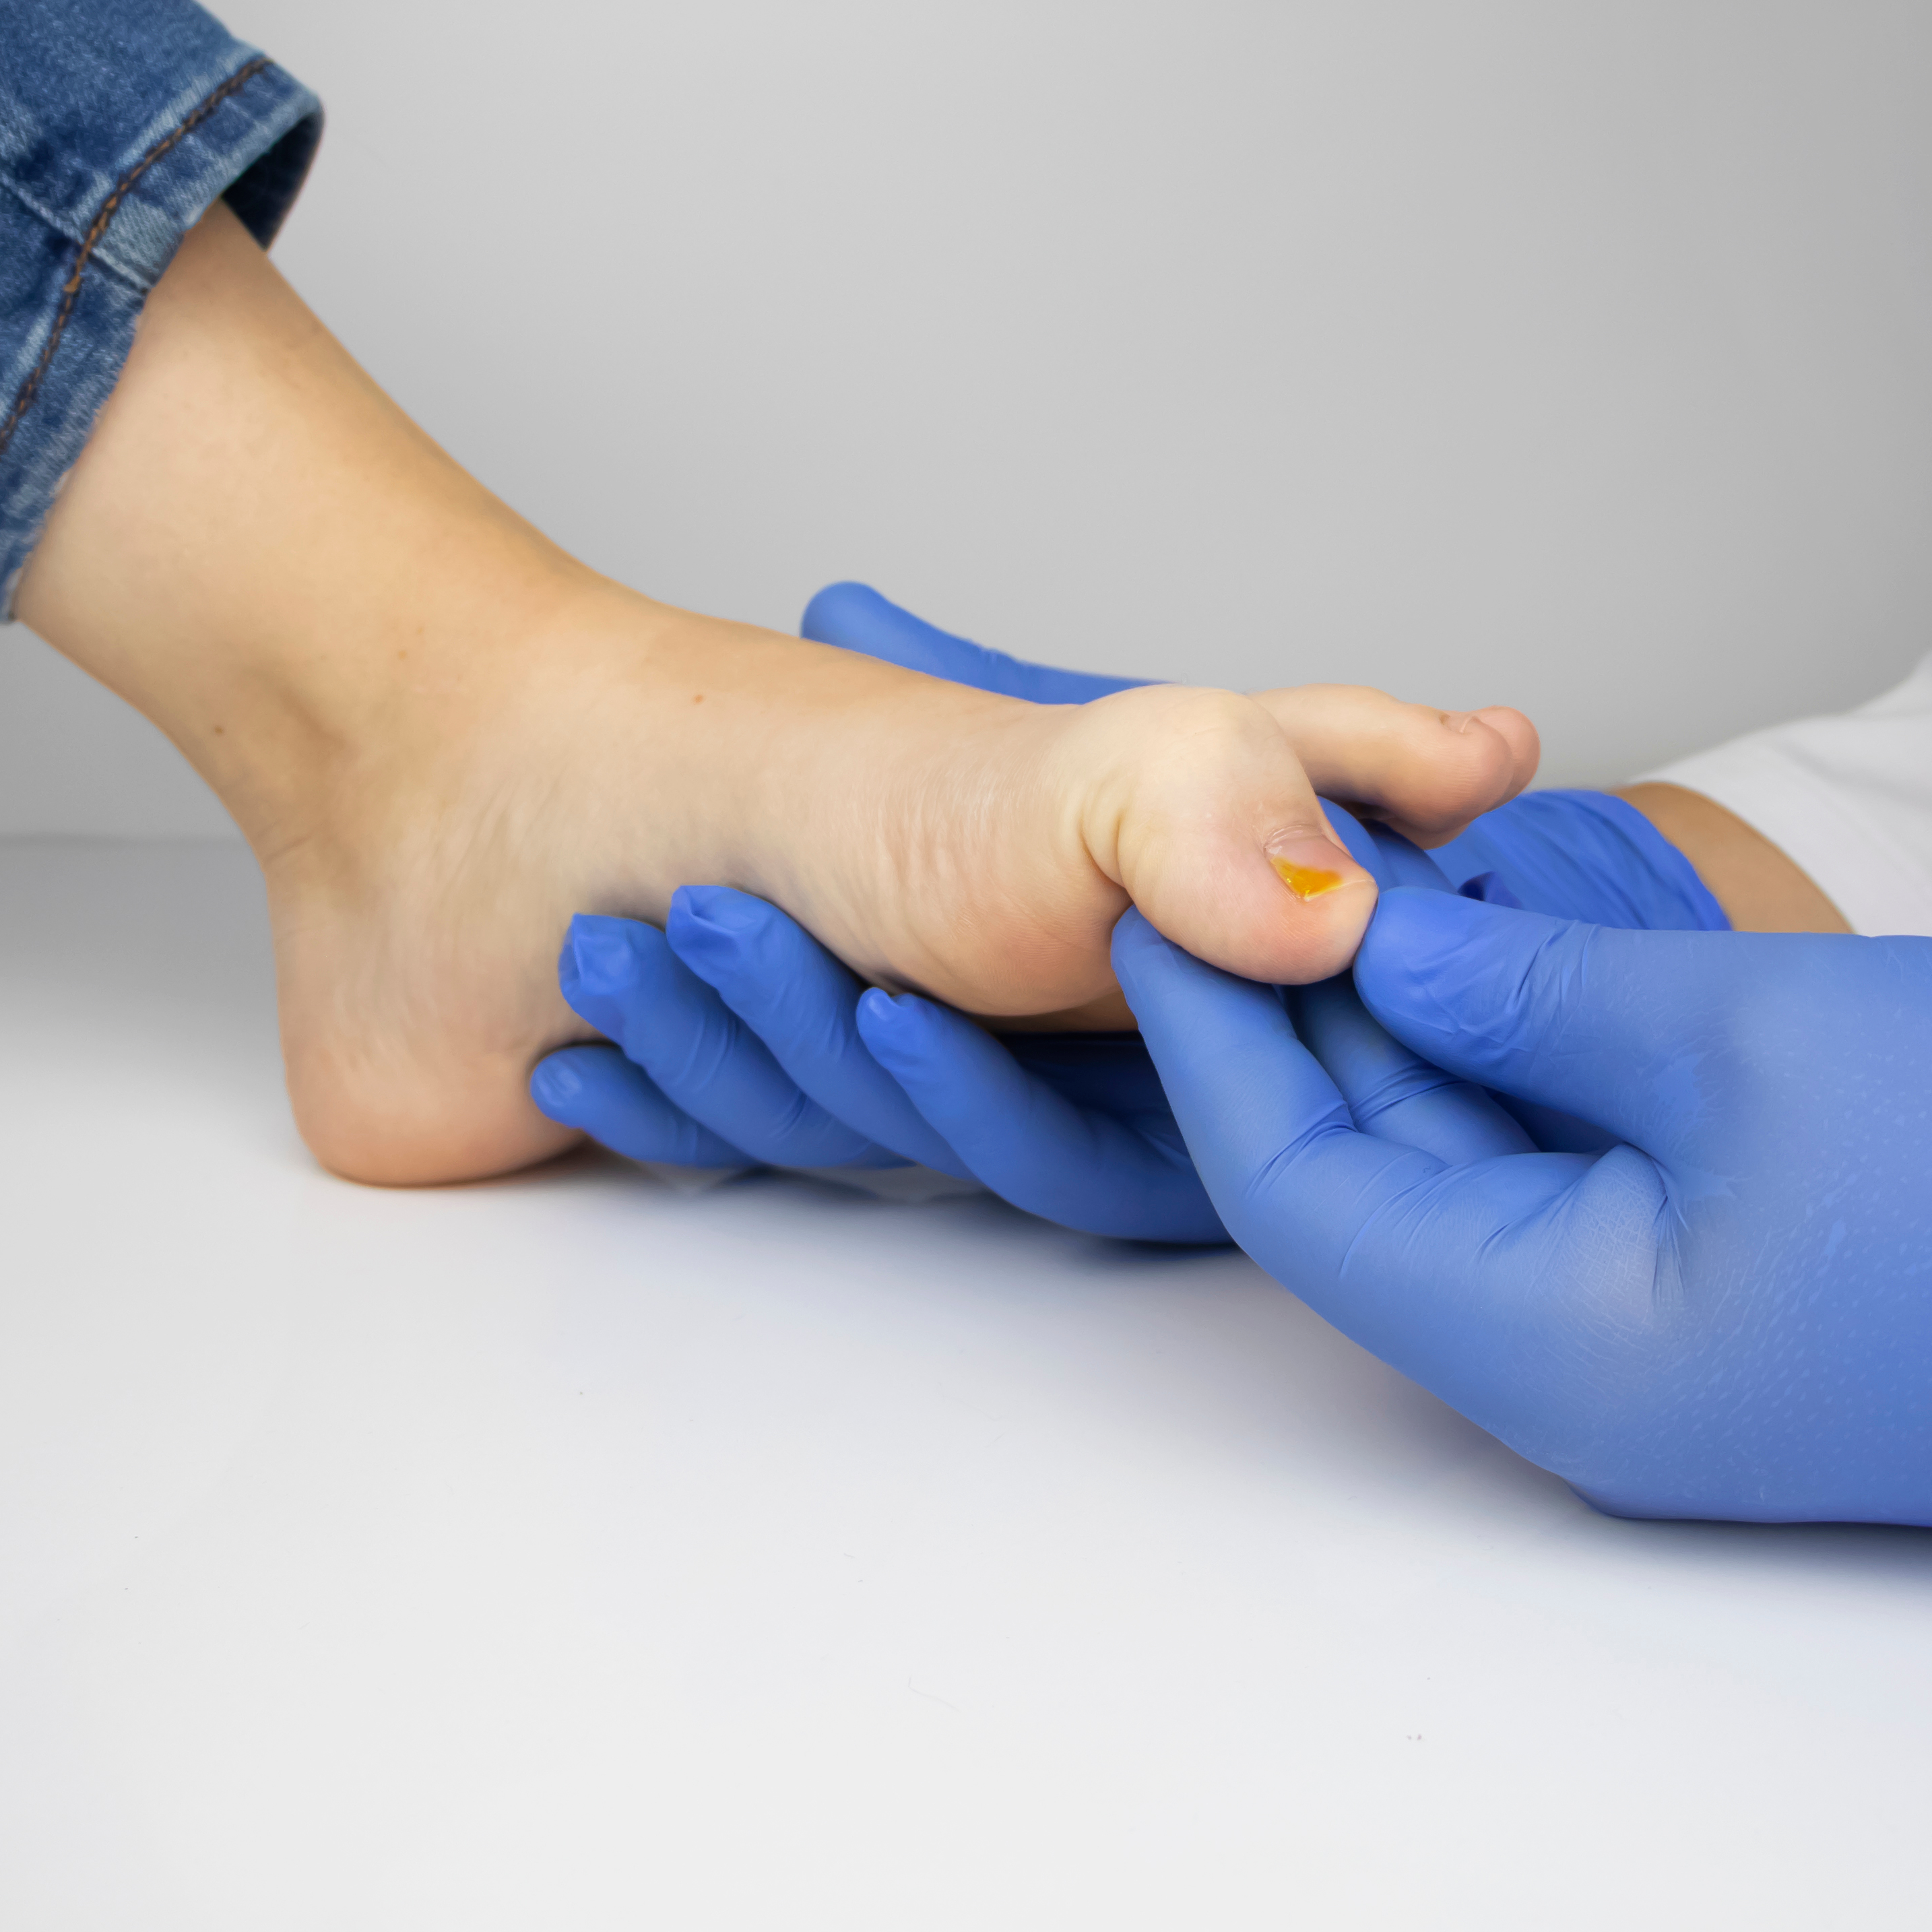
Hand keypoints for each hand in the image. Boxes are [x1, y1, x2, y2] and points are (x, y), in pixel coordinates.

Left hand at [530, 589, 1726, 1236]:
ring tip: (640, 946)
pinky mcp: (750, 1123)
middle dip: (878, 1062)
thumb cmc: (783, 754)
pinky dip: (672, 1113)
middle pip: (1037, 1137)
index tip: (1055, 990)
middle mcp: (1030, 990)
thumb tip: (1459, 815)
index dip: (1178, 1057)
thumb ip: (1257, 809)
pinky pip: (754, 1181)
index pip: (1248, 1048)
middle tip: (755, 928)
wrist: (472, 750)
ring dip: (744, 1064)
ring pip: (879, 1159)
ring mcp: (887, 1056)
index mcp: (1143, 914)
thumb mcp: (1082, 768)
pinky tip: (597, 1052)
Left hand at [1112, 890, 1931, 1579]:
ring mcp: (1651, 1364)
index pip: (1302, 1185)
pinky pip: (1561, 1198)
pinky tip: (1496, 962)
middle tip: (1246, 854)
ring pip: (1467, 1184)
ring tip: (1357, 879)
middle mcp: (1573, 1384)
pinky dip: (1515, 1080)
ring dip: (1413, 1039)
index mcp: (1551, 1343)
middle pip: (1370, 1187)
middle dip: (1301, 1019)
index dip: (1218, 1030)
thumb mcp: (1738, 1035)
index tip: (1158, 893)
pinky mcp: (1721, 1320)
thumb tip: (1375, 939)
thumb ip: (1528, 990)